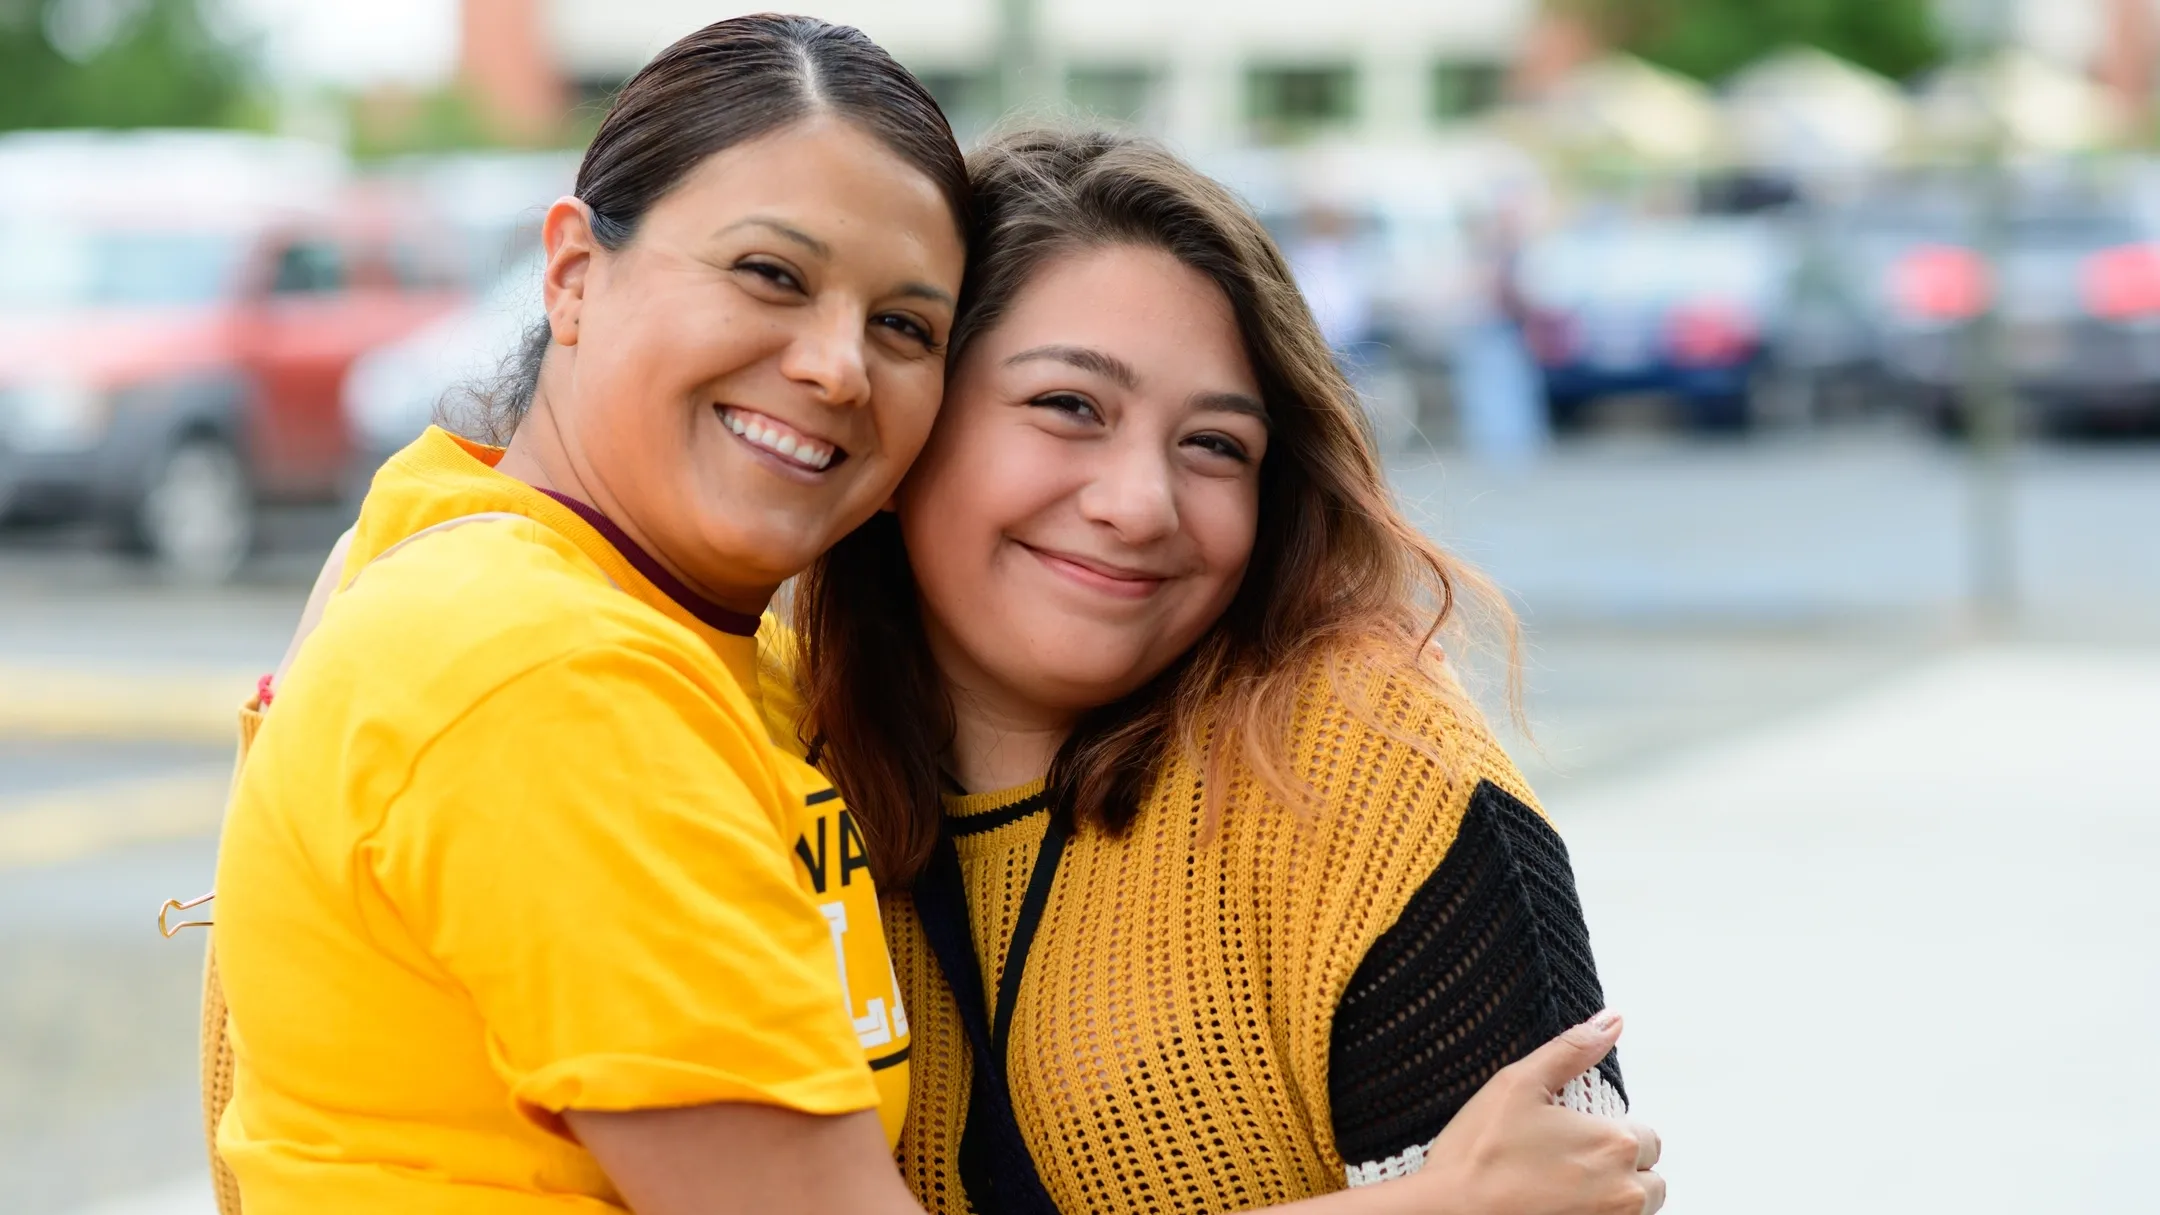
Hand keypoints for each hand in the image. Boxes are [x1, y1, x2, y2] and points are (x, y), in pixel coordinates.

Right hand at [1405, 1011, 1663, 1214]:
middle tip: (1568, 1166)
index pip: (1646, 1138)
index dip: (1611, 1135)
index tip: (1576, 1139)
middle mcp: (1626, 1191)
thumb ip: (1572, 1050)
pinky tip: (1559, 1208)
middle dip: (1620, 1171)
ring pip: (1636, 1210)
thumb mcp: (1518, 1084)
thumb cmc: (1479, 1155)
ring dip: (1613, 1199)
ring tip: (1563, 1189)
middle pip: (1649, 1180)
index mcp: (1614, 1143)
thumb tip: (1611, 1020)